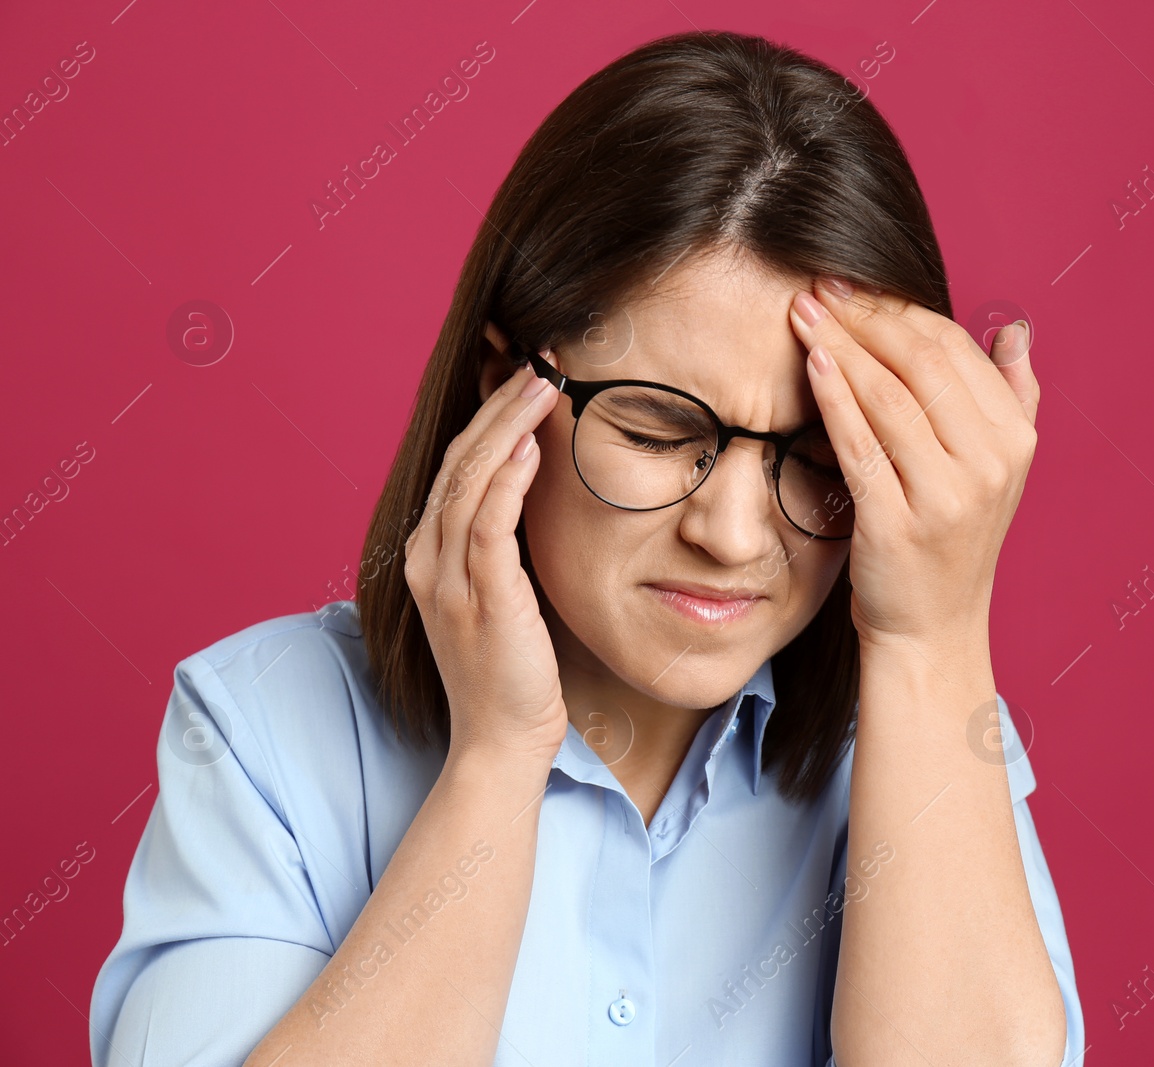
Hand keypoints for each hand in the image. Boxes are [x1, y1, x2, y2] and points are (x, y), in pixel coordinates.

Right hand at [403, 359, 569, 761]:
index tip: (525, 376)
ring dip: (507, 425)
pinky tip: (530, 445)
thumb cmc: (512, 667)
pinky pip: (488, 523)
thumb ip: (504, 542)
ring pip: (470, 480)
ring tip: (542, 382)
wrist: (501, 738)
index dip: (488, 417)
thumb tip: (535, 488)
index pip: (457, 466)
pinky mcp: (480, 596)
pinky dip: (507, 478)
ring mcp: (448, 576)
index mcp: (429, 552)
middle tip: (538, 359)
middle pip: (459, 460)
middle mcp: (427, 557)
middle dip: (499, 404)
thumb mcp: (503, 590)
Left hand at [788, 279, 1038, 650]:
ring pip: (888, 396)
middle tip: (818, 288)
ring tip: (802, 313)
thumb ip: (1012, 395)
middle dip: (864, 317)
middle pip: (921, 363)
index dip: (898, 310)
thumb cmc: (952, 538)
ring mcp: (947, 496)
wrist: (932, 626)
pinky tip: (811, 362)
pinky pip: (859, 443)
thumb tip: (1014, 329)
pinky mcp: (898, 523)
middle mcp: (989, 464)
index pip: (954, 349)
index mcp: (1014, 439)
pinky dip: (834, 396)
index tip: (853, 287)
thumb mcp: (998, 468)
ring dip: (840, 344)